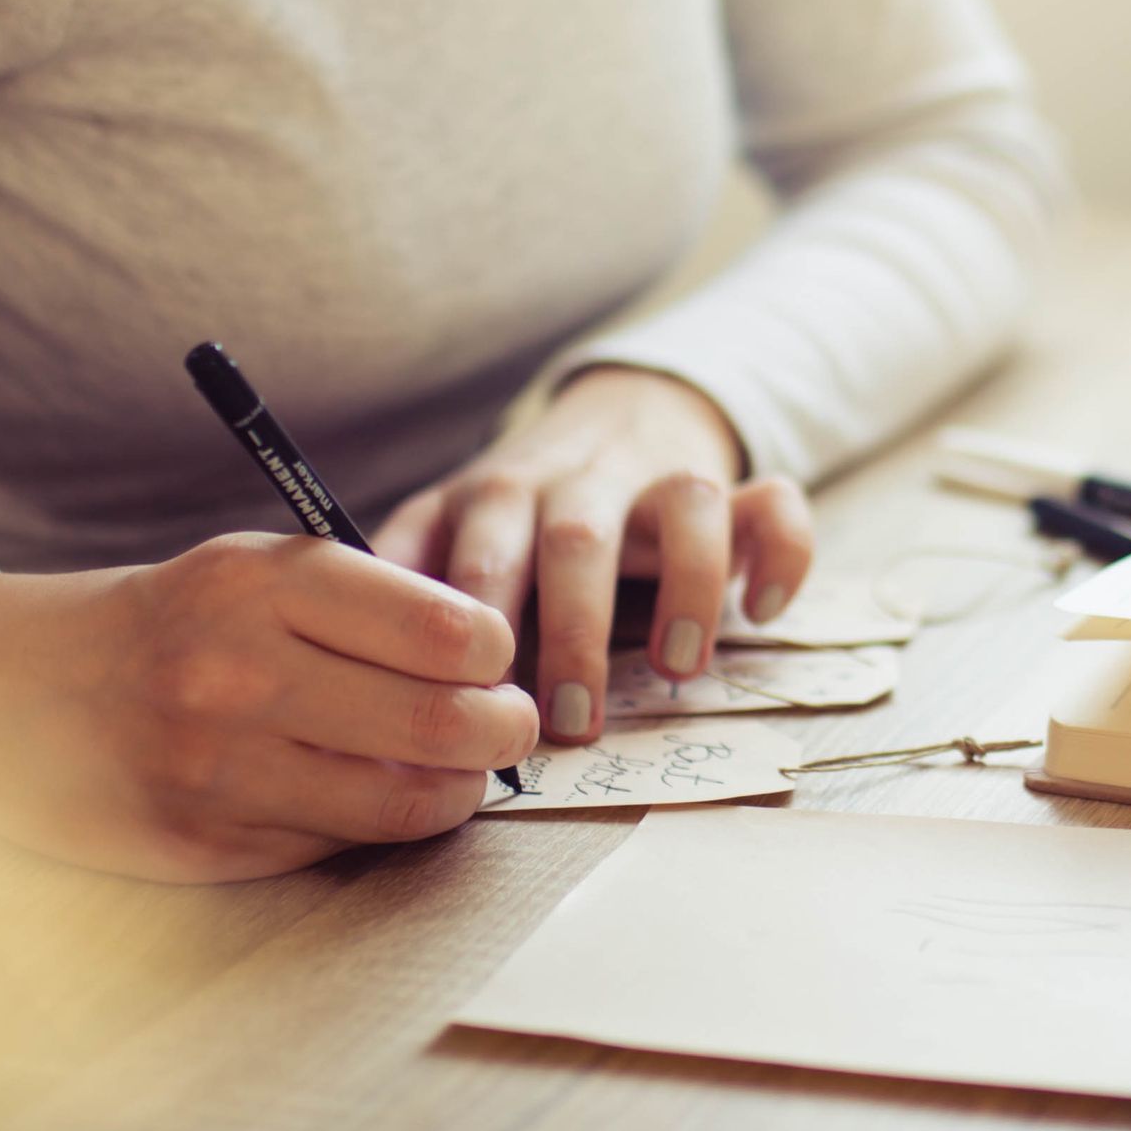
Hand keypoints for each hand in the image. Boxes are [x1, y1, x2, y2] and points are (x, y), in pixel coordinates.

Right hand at [0, 536, 538, 882]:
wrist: (18, 694)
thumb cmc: (173, 623)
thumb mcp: (254, 571)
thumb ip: (367, 604)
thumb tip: (495, 665)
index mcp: (261, 585)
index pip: (446, 633)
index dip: (496, 653)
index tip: (493, 659)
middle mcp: (239, 675)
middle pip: (442, 726)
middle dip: (504, 731)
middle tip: (509, 726)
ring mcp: (220, 770)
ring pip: (406, 804)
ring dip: (458, 791)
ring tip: (459, 769)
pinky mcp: (206, 845)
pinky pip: (342, 844)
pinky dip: (377, 823)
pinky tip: (370, 794)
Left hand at [374, 366, 813, 744]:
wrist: (622, 410)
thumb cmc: (521, 508)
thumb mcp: (448, 530)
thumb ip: (406, 584)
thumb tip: (349, 670)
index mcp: (492, 497)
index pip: (474, 554)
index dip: (473, 633)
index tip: (470, 710)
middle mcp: (575, 481)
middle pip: (572, 539)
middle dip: (572, 631)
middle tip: (569, 720)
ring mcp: (658, 478)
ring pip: (682, 507)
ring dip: (685, 589)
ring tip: (675, 672)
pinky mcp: (732, 485)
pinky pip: (775, 504)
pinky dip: (780, 554)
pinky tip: (763, 611)